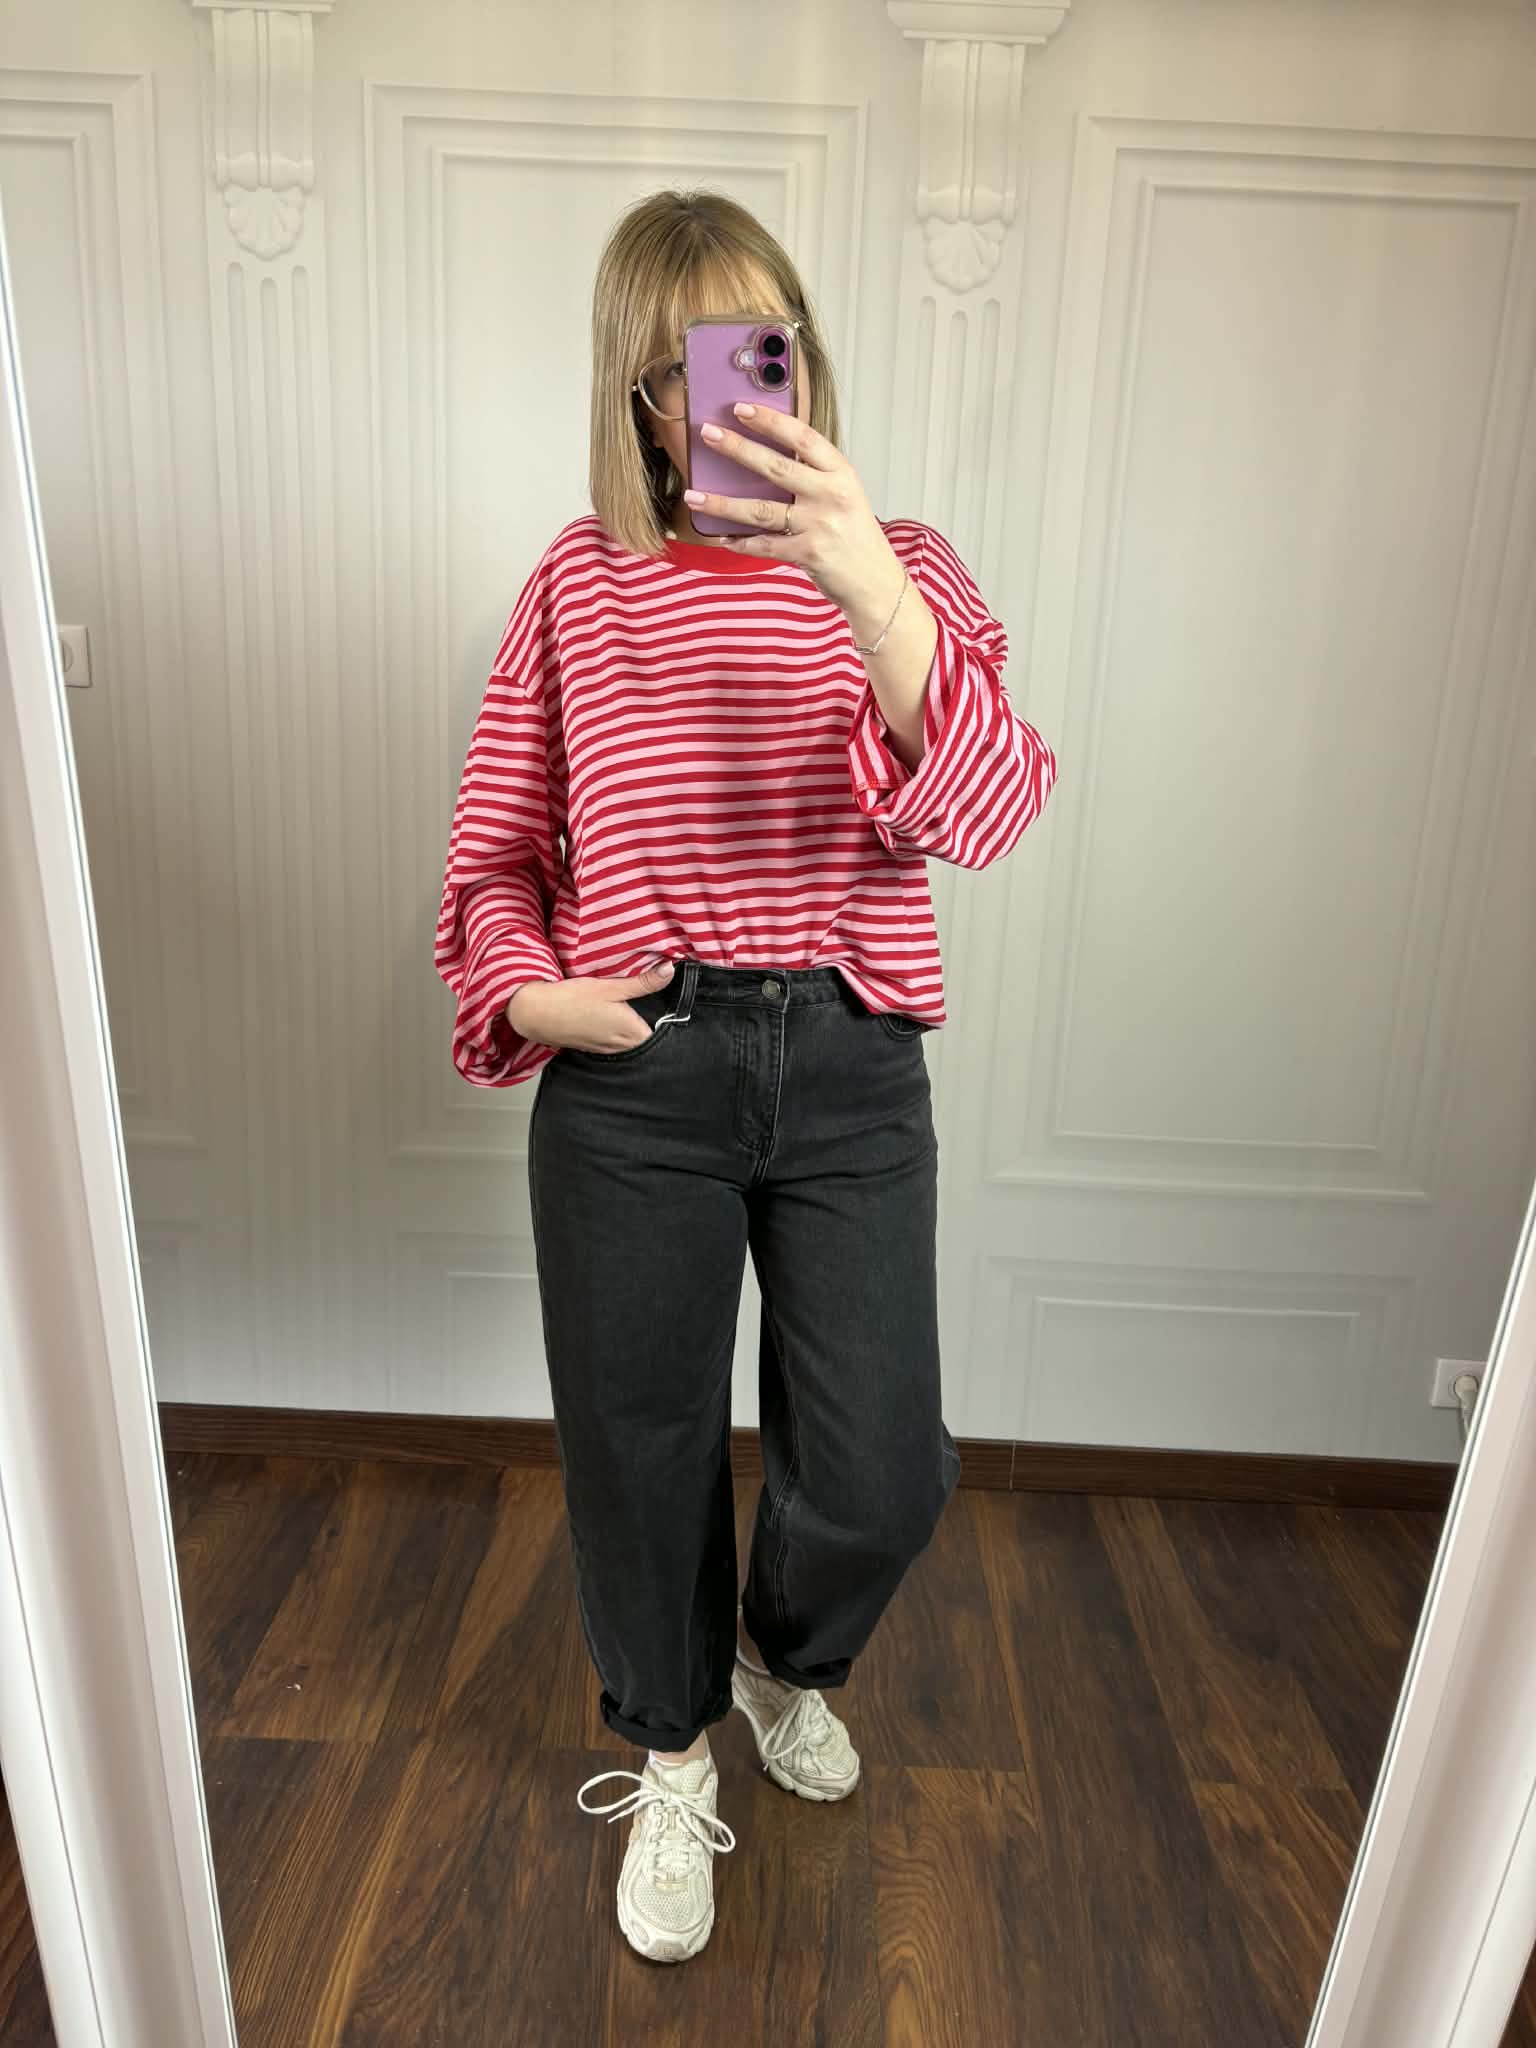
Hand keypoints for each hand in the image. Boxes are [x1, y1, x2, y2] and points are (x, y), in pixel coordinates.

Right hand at [506, 961, 674, 1053]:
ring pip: (629, 1043)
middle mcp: (621, 1047)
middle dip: (649, 1024)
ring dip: (630, 1030)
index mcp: (632, 1033)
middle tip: (649, 1003)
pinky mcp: (592, 1048)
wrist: (536, 1013)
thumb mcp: (611, 986)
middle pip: (645, 1039)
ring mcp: (605, 1050)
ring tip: (629, 1010)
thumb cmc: (574, 1000)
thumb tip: (670, 970)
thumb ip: (643, 982)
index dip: (665, 1021)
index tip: (665, 1005)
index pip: (661, 1034)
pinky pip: (612, 1044)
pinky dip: (615, 1034)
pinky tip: (608, 1018)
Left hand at [683, 403, 902, 620]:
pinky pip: (764, 545)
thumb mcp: (843, 494)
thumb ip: (812, 474)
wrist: (875, 581)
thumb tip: (762, 455)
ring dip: (722, 502)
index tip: (741, 408)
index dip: (770, 420)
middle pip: (775, 466)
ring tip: (693, 494)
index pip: (802, 437)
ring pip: (760, 509)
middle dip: (737, 448)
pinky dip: (741, 543)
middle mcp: (831, 495)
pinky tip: (722, 537)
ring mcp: (819, 525)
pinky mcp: (808, 554)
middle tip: (708, 434)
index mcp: (841, 472)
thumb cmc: (854, 534)